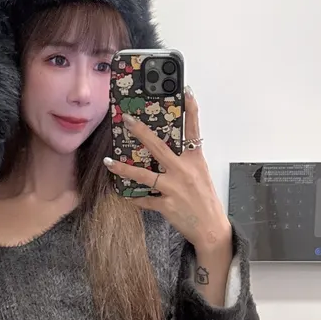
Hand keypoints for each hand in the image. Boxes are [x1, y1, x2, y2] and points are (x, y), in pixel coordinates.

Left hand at [104, 88, 231, 257]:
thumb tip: (168, 150)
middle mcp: (184, 171)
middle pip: (159, 147)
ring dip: (124, 168)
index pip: (194, 130)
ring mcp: (175, 188)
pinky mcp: (166, 205)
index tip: (186, 91)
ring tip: (109, 162)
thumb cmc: (205, 200)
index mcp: (195, 160)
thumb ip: (187, 160)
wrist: (211, 228)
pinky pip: (145, 199)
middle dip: (141, 132)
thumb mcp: (201, 174)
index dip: (190, 110)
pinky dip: (134, 198)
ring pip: (144, 175)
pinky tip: (124, 194)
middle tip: (127, 120)